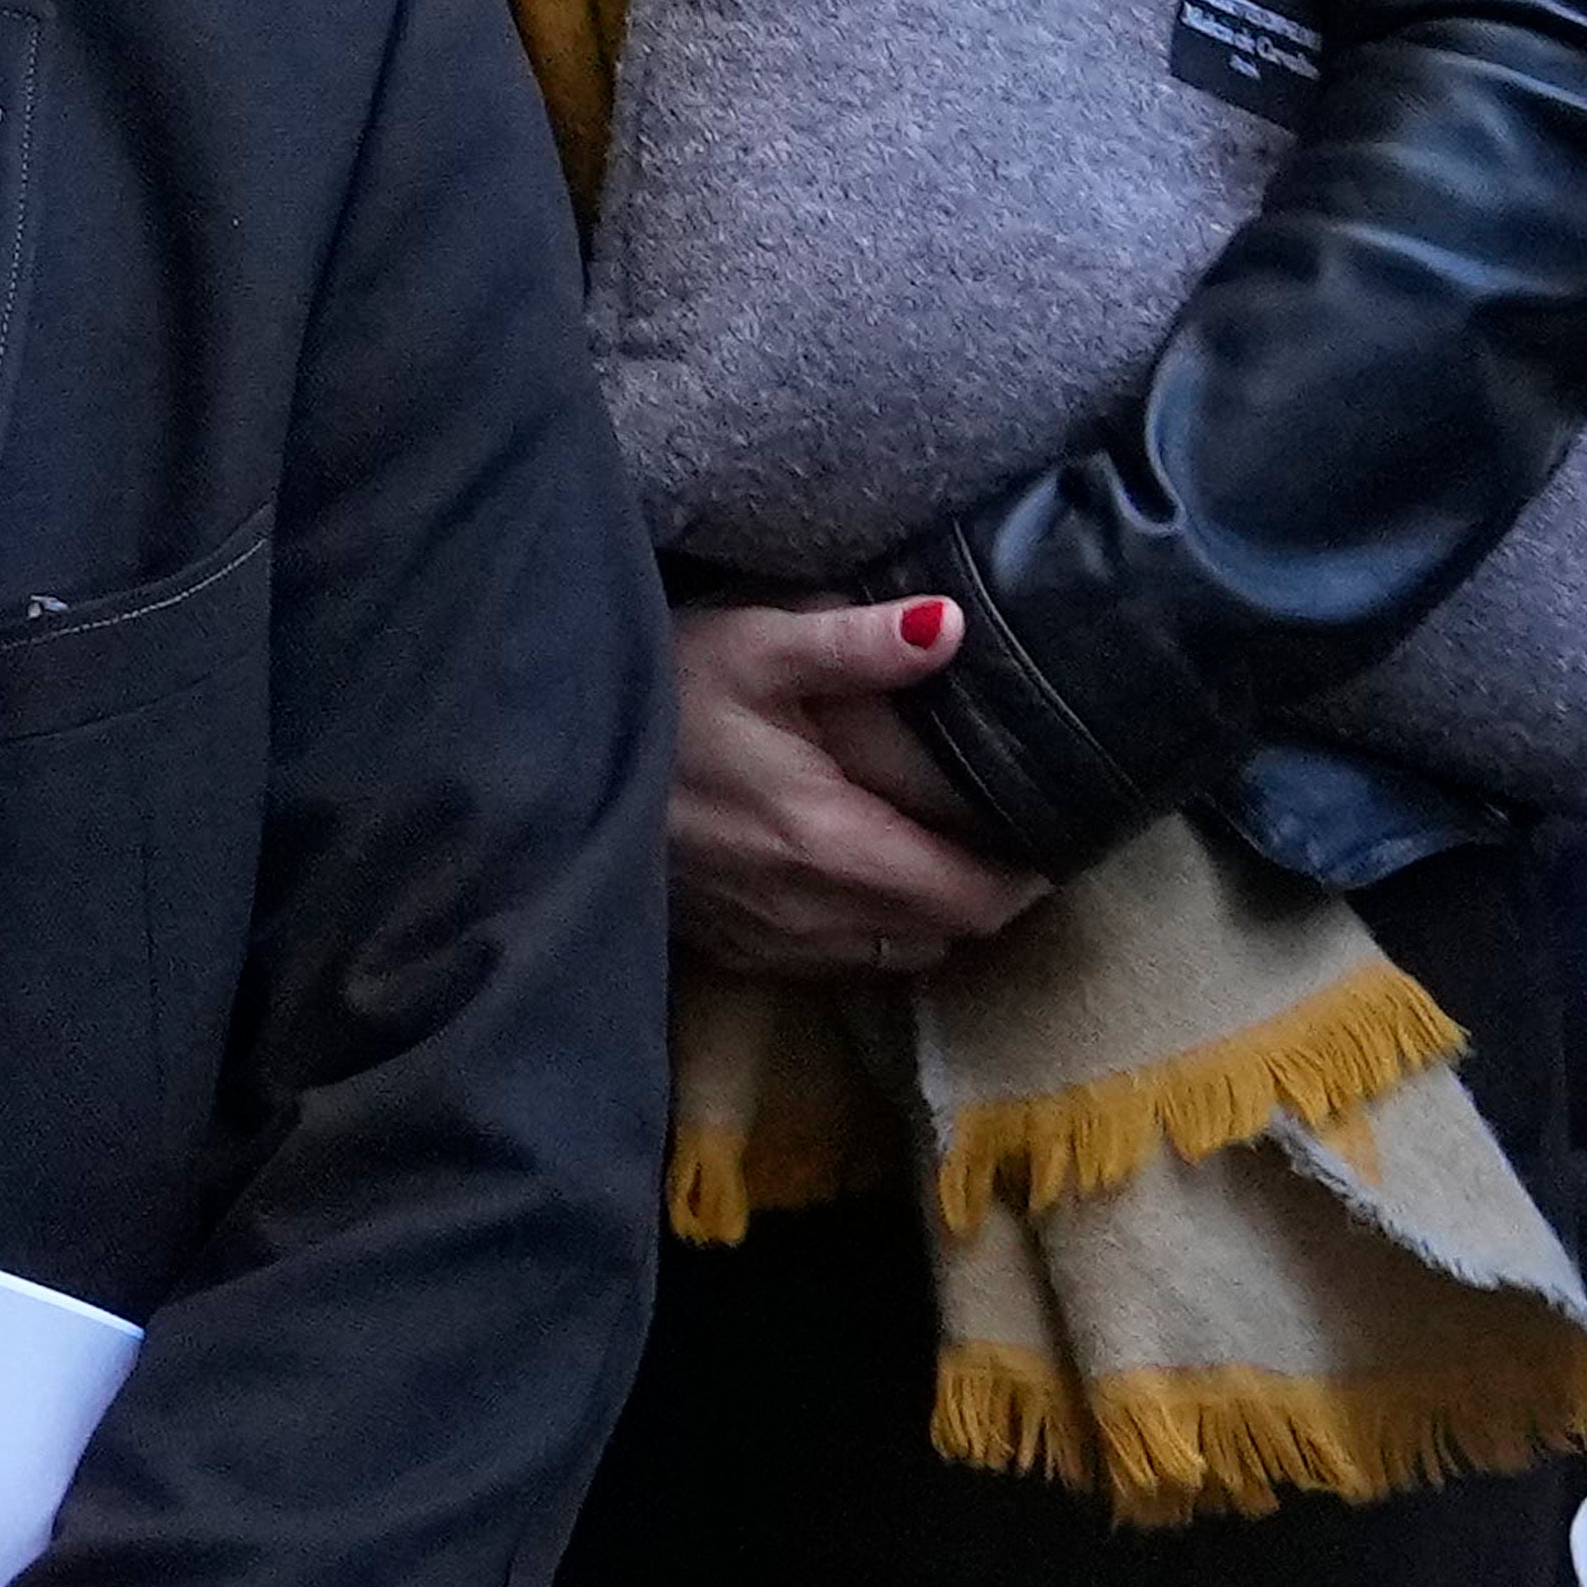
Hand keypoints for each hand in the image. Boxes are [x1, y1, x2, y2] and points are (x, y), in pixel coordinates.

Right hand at [665, 599, 1035, 978]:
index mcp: (833, 846)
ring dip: (925, 917)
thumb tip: (954, 626)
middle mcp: (811, 913)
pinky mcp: (730, 947)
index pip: (971, 899)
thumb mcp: (750, 647)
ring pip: (892, 954)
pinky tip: (852, 879)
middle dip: (982, 893)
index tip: (1045, 831)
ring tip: (935, 857)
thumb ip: (856, 642)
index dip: (1023, 876)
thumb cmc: (651, 699)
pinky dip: (866, 931)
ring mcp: (767, 940)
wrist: (541, 761)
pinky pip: (834, 961)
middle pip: (942, 933)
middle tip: (1000, 834)